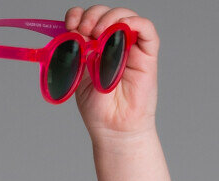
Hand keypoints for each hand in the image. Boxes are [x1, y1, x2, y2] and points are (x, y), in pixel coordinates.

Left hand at [63, 7, 158, 140]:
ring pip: (126, 15)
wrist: (114, 130)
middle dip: (92, 15)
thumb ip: (79, 52)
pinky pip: (146, 28)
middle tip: (83, 30)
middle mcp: (114, 43)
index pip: (88, 18)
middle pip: (106, 13)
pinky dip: (134, 22)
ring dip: (110, 17)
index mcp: (95, 46)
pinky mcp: (147, 54)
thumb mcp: (80, 75)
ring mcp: (131, 47)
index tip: (70, 24)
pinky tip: (120, 28)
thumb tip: (77, 31)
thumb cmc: (98, 108)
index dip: (78, 15)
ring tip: (97, 32)